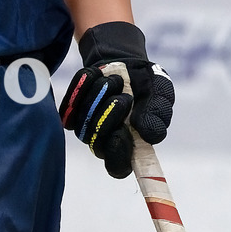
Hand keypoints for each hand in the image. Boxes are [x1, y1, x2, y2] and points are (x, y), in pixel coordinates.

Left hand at [58, 22, 173, 178]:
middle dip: (111, 113)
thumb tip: (149, 135)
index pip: (117, 167)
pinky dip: (85, 84)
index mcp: (129, 147)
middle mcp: (104, 142)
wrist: (123, 64)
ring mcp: (85, 127)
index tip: (122, 131)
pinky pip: (70, 101)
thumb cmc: (146, 84)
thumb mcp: (160, 93)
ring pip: (84, 118)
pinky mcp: (71, 110)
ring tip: (117, 80)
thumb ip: (158, 114)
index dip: (118, 154)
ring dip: (101, 93)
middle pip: (96, 141)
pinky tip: (98, 74)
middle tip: (126, 96)